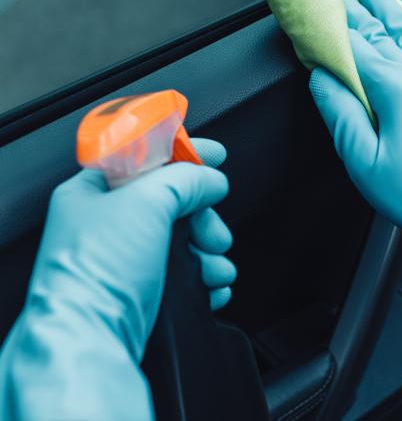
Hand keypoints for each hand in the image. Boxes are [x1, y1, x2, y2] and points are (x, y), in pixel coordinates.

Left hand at [28, 137, 229, 358]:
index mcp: (94, 192)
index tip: (215, 155)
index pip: (144, 158)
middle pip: (174, 202)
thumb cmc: (99, 271)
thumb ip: (186, 179)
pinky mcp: (142, 291)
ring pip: (185, 241)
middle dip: (204, 217)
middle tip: (213, 233)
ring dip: (209, 253)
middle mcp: (107, 224)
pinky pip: (186, 276)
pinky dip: (205, 280)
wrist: (93, 340)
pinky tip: (212, 287)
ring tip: (214, 269)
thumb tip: (211, 180)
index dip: (182, 154)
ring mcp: (125, 260)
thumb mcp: (146, 201)